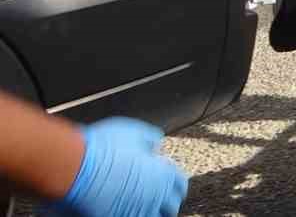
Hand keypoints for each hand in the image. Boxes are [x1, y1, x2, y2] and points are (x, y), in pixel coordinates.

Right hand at [57, 117, 187, 216]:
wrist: (70, 166)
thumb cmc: (99, 148)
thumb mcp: (132, 132)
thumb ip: (149, 139)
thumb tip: (156, 144)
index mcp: (163, 175)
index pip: (180, 186)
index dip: (173, 183)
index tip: (167, 180)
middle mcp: (153, 197)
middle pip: (170, 207)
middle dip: (165, 201)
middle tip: (154, 195)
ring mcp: (134, 212)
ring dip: (148, 211)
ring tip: (138, 204)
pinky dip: (130, 214)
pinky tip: (121, 209)